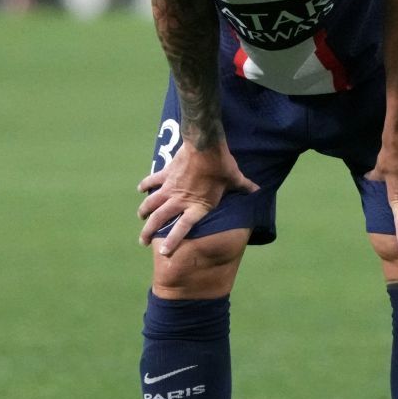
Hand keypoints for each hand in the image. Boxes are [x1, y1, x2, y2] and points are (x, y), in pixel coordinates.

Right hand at [137, 142, 257, 253]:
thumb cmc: (221, 165)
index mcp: (198, 206)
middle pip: (160, 219)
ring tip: (141, 218)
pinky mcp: (165, 174)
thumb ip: (244, 187)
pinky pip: (152, 182)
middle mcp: (180, 200)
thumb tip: (257, 189)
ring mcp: (170, 188)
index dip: (172, 241)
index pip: (182, 228)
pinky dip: (145, 185)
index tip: (163, 252)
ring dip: (145, 212)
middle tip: (143, 241)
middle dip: (149, 232)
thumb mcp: (234, 179)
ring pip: (152, 203)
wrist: (205, 145)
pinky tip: (140, 190)